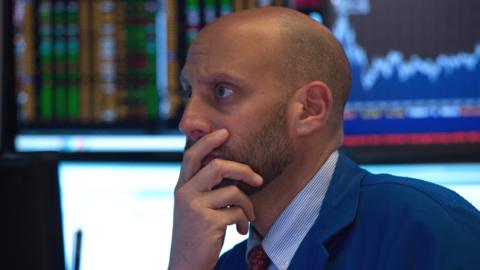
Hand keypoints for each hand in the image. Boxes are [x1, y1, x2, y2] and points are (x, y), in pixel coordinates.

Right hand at [168, 129, 262, 269]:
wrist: (186, 265)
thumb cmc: (195, 235)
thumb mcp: (193, 208)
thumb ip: (204, 189)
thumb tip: (230, 172)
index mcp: (182, 187)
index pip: (191, 156)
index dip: (208, 141)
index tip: (225, 132)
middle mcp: (185, 193)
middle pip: (217, 167)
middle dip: (242, 170)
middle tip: (258, 178)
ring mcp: (195, 207)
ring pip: (233, 191)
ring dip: (248, 204)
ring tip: (249, 216)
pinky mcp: (207, 222)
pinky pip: (237, 212)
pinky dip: (244, 221)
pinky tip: (240, 231)